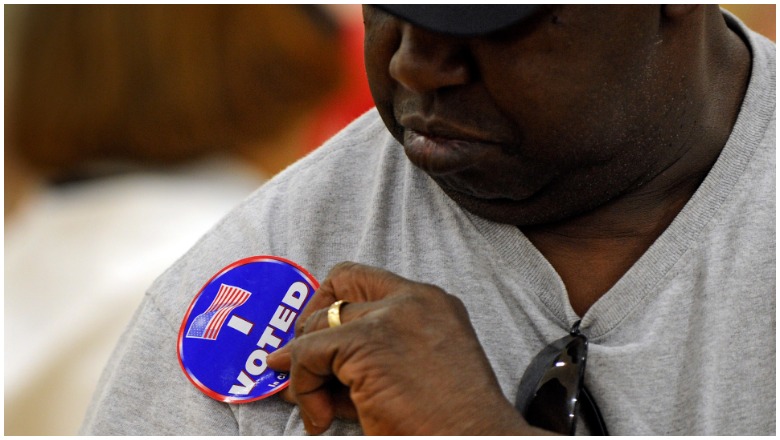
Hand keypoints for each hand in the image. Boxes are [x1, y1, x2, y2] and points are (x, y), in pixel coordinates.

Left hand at [266, 262, 542, 434]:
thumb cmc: (451, 421)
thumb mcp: (416, 375)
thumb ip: (371, 360)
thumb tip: (310, 368)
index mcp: (431, 302)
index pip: (366, 279)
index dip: (333, 301)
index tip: (320, 333)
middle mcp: (411, 300)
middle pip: (338, 287)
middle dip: (311, 326)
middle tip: (303, 366)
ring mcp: (388, 318)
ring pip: (318, 326)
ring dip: (305, 369)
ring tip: (315, 406)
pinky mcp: (366, 344)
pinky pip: (309, 356)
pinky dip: (304, 388)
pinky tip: (320, 418)